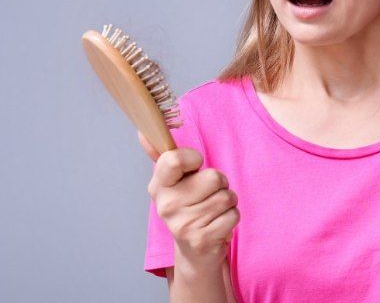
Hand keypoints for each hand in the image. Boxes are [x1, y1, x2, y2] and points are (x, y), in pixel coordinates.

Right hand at [147, 148, 239, 272]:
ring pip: (227, 196)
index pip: (174, 159)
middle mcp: (167, 205)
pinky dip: (232, 218)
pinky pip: (233, 214)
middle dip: (220, 184)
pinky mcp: (202, 239)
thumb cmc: (188, 208)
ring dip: (228, 202)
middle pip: (214, 177)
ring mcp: (183, 224)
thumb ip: (163, 156)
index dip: (193, 158)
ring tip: (214, 211)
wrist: (194, 252)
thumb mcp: (173, 183)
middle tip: (208, 195)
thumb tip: (142, 132)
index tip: (193, 166)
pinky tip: (218, 224)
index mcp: (158, 186)